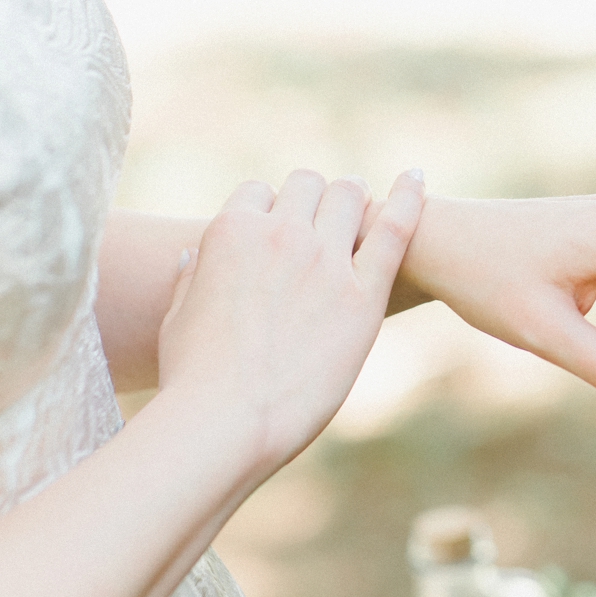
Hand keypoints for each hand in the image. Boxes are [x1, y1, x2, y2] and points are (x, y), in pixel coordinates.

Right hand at [157, 169, 424, 473]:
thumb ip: (191, 276)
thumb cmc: (194, 378)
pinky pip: (395, 228)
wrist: (227, 419)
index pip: (258, 193)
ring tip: (362, 206)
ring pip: (348, 196)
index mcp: (230, 233)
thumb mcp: (178, 316)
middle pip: (308, 185)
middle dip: (314, 197)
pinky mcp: (363, 293)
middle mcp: (280, 234)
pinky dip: (409, 197)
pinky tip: (417, 177)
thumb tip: (193, 253)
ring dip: (352, 198)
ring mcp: (325, 260)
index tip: (277, 229)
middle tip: (327, 213)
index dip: (270, 209)